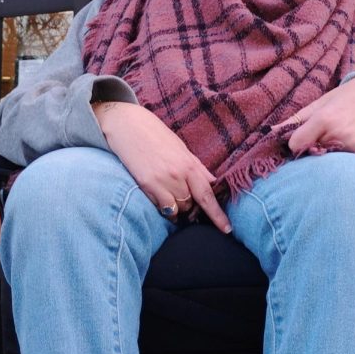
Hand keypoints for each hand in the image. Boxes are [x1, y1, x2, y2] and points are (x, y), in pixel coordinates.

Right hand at [92, 101, 231, 232]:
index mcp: (189, 164)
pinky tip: (159, 197)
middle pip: (192, 205)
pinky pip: (161, 207)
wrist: (127, 124)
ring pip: (177, 209)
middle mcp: (178, 175)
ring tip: (169, 192)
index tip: (227, 229)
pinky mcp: (146, 185)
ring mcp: (161, 181)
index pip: (208, 195)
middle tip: (183, 196)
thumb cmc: (155, 134)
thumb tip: (213, 184)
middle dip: (192, 206)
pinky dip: (164, 208)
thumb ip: (197, 168)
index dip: (218, 215)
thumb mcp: (181, 148)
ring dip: (177, 208)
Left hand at [277, 76, 354, 156]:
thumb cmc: (348, 96)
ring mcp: (353, 145)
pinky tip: (348, 141)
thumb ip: (296, 120)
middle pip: (311, 153)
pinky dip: (342, 155)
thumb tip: (270, 133)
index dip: (296, 142)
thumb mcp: (321, 102)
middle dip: (311, 149)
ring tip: (336, 138)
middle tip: (320, 137)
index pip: (296, 144)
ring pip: (328, 159)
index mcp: (324, 119)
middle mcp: (339, 134)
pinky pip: (345, 160)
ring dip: (327, 153)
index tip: (302, 137)